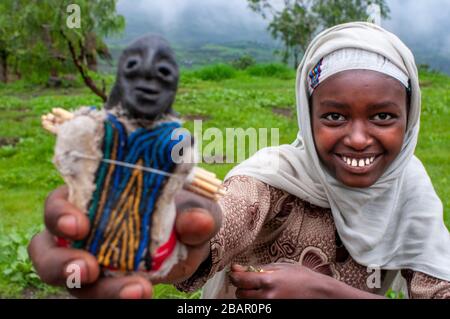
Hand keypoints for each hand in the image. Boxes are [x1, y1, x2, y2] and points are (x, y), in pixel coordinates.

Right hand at [28, 186, 220, 298]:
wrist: (191, 241)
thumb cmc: (181, 212)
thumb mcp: (193, 207)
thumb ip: (196, 213)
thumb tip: (198, 222)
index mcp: (92, 199)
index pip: (59, 204)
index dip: (59, 215)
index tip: (79, 226)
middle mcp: (82, 232)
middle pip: (48, 249)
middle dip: (61, 263)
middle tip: (88, 270)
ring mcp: (90, 261)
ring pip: (72, 281)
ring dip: (97, 291)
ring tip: (135, 291)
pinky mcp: (105, 285)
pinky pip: (100, 294)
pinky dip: (119, 298)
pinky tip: (142, 296)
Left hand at [229, 263, 331, 298]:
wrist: (318, 292)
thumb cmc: (300, 277)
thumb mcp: (279, 267)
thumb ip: (256, 268)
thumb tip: (236, 268)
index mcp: (268, 280)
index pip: (240, 280)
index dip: (234, 276)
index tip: (235, 273)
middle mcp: (267, 296)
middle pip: (240, 294)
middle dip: (241, 287)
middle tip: (250, 281)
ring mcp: (270, 307)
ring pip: (246, 303)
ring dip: (248, 295)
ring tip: (259, 289)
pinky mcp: (272, 312)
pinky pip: (256, 308)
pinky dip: (256, 302)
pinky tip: (264, 296)